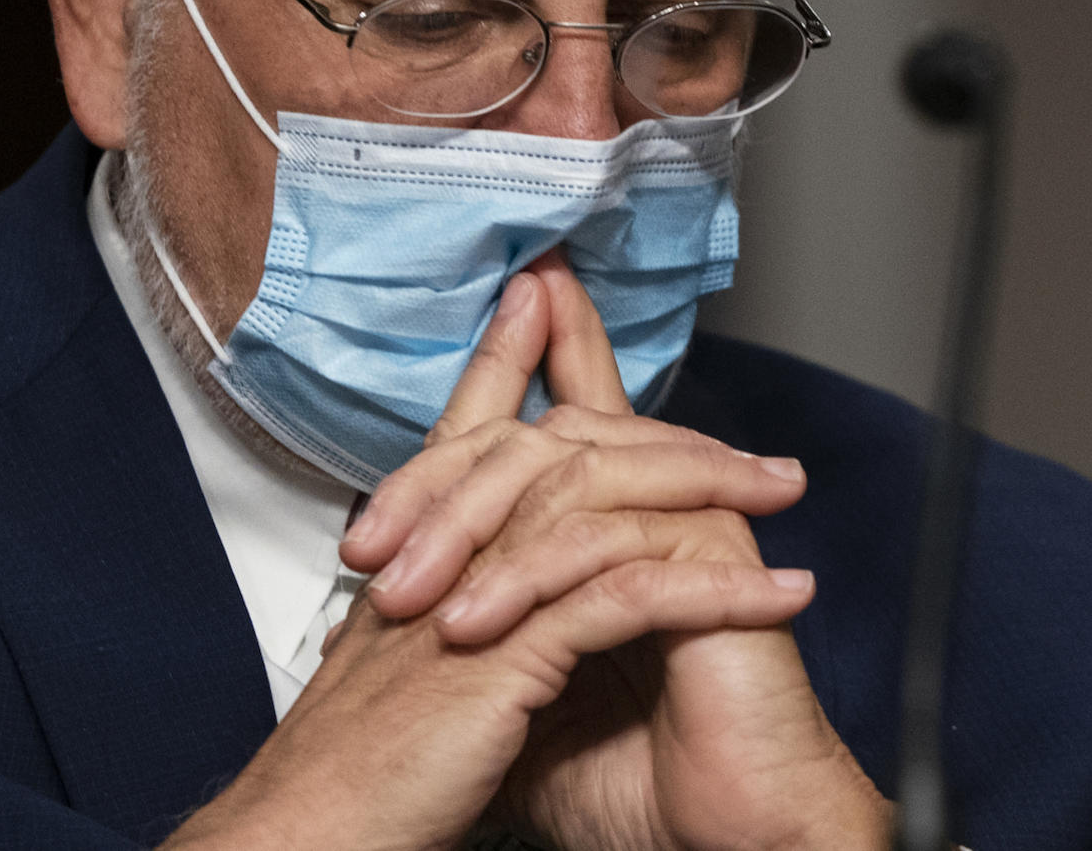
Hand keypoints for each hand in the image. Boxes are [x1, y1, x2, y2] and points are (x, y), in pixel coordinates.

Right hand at [160, 267, 817, 850]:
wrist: (306, 838)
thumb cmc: (357, 776)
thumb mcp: (403, 677)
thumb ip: (444, 616)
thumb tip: (479, 603)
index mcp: (413, 553)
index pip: (470, 432)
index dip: (505, 357)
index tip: (544, 295)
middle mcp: (439, 551)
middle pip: (558, 447)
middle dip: (666, 432)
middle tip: (757, 448)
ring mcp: (470, 591)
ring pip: (604, 504)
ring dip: (712, 497)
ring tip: (785, 504)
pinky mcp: (505, 649)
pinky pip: (630, 598)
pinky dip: (715, 592)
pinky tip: (776, 597)